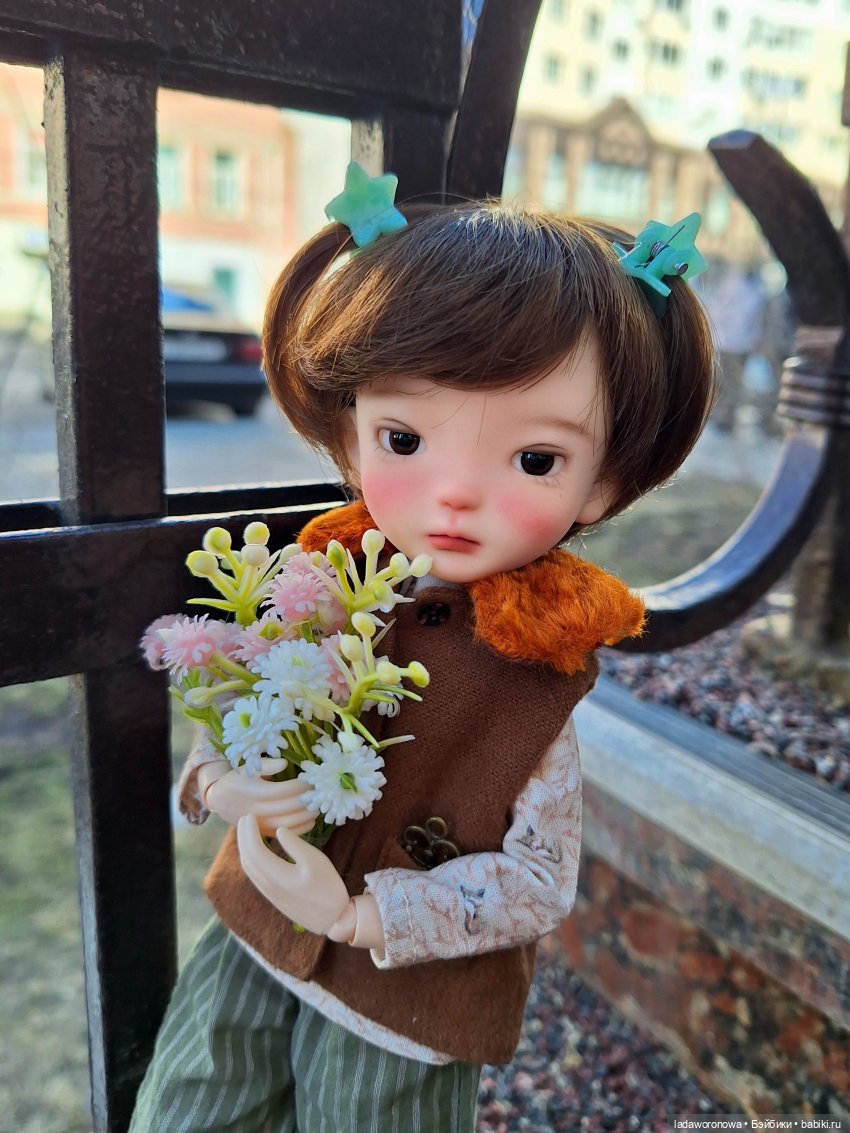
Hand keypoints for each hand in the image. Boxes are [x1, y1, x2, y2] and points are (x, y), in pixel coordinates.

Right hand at [199, 759, 316, 835]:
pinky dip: (302, 828)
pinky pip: (286, 834)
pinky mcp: (264, 834)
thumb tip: (285, 763)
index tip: (313, 777)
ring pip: (289, 824)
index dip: (301, 785)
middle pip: (289, 807)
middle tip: (322, 791)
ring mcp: (261, 825)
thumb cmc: (238, 780)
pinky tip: (311, 819)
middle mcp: (257, 811)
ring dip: (307, 815)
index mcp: (254, 792)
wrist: (222, 801)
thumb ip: (266, 765)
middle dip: (308, 799)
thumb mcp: (248, 768)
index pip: (284, 790)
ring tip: (320, 804)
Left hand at [237, 815, 349, 934]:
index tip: (251, 816)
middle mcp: (269, 886)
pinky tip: (256, 850)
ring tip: (247, 831)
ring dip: (245, 848)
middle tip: (245, 818)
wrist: (332, 919)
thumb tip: (279, 830)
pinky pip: (254, 875)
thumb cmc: (328, 887)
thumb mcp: (317, 861)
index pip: (255, 851)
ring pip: (249, 868)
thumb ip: (295, 845)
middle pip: (247, 859)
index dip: (249, 832)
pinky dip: (250, 859)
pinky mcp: (273, 897)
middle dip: (243, 837)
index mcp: (279, 876)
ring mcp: (269, 893)